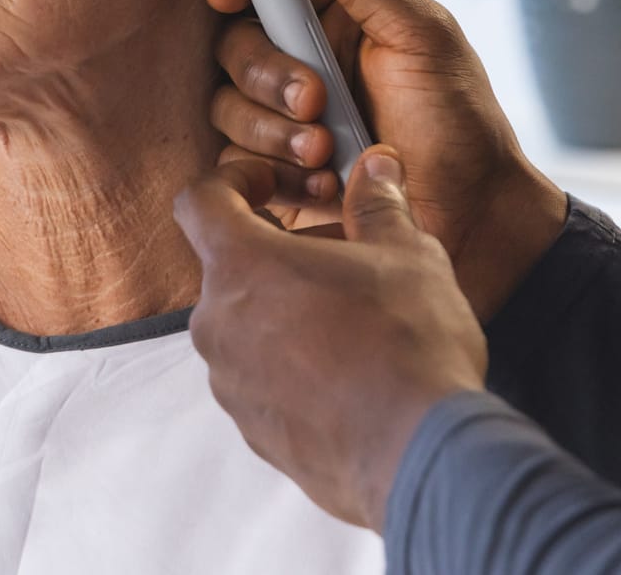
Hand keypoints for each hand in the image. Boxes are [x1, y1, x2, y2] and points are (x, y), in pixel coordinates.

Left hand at [175, 148, 486, 529]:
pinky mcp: (254, 431)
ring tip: (355, 317)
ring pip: (247, 326)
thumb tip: (375, 168)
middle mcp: (218, 325)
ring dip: (287, 310)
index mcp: (240, 267)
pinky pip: (262, 379)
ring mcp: (231, 385)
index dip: (235, 182)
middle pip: (231, 267)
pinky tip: (351, 371)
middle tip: (344, 254)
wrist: (419, 452)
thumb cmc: (407, 342)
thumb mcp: (405, 253)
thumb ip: (378, 204)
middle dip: (282, 252)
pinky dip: (293, 364)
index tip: (274, 185)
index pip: (201, 202)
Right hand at [207, 0, 569, 316]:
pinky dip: (274, 174)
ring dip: (272, 128)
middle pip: (234, 42)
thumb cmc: (460, 121)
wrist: (475, 221)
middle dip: (266, 72)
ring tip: (326, 152)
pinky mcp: (276, 174)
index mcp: (337, 15)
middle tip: (317, 99)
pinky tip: (322, 188)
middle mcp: (303, 59)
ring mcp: (287, 118)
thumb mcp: (420, 35)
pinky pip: (237, 163)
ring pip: (228, 104)